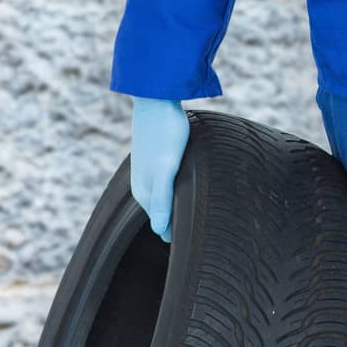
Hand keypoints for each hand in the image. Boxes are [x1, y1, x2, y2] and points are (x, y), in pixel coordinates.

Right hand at [130, 97, 189, 242]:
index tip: (197, 246)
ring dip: (177, 209)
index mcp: (145, 191)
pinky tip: (188, 191)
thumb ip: (162, 199)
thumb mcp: (166, 168)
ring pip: (164, 199)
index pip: (161, 225)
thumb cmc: (164, 133)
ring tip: (199, 218)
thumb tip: (160, 231)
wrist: (156, 100)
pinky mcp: (157, 159)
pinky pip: (167, 184)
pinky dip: (176, 193)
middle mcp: (144, 185)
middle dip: (176, 225)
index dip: (176, 235)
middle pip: (162, 214)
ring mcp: (149, 172)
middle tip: (203, 236)